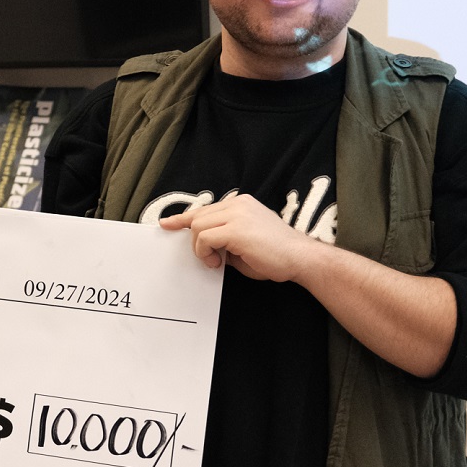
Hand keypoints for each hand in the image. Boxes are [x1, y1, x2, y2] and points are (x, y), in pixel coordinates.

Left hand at [158, 193, 320, 282]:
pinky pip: (204, 238)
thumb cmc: (276, 255)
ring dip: (200, 248)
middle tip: (210, 259)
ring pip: (197, 227)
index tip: (166, 223)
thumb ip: (224, 238)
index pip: (205, 208)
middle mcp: (238, 203)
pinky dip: (205, 253)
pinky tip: (219, 263)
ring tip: (217, 262)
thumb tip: (204, 245)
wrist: (300, 258)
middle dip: (195, 241)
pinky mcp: (236, 229)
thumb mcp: (244, 242)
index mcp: (241, 203)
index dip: (183, 218)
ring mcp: (236, 214)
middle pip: (197, 218)